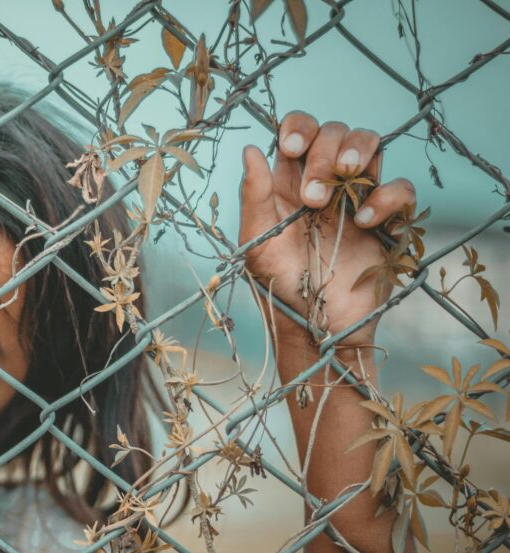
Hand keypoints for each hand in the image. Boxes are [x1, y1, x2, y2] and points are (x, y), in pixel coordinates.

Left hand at [238, 111, 417, 350]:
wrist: (316, 325)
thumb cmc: (279, 285)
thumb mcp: (257, 242)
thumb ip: (254, 196)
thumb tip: (250, 148)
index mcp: (289, 182)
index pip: (299, 130)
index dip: (299, 127)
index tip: (291, 148)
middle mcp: (324, 182)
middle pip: (335, 132)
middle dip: (324, 152)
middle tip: (312, 198)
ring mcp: (357, 198)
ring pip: (370, 145)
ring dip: (357, 154)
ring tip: (341, 186)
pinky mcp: (387, 219)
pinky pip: (401, 187)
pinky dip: (386, 195)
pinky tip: (365, 221)